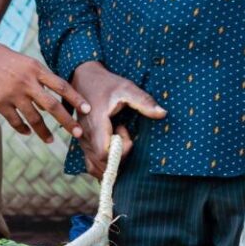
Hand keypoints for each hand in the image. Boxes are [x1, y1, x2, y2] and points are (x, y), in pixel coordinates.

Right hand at [0, 34, 89, 143]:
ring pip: (35, 118)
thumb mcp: (25, 61)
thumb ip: (38, 77)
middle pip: (52, 106)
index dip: (76, 99)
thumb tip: (52, 96)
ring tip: (51, 141)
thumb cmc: (1, 56)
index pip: (61, 86)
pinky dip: (23, 129)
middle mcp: (27, 82)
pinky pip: (16, 121)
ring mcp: (13, 94)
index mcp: (36, 68)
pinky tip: (28, 132)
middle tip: (78, 133)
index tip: (87, 110)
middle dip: (67, 121)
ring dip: (44, 132)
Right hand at [71, 61, 166, 178]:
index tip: (126, 131)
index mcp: (95, 123)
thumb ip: (144, 101)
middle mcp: (85, 136)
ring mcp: (82, 141)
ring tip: (117, 137)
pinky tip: (113, 147)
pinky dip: (104, 163)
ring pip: (96, 167)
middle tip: (123, 131)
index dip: (120, 150)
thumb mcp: (126, 88)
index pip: (104, 154)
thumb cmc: (106, 84)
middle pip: (101, 163)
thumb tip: (163, 113)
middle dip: (119, 154)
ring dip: (112, 159)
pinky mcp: (83, 144)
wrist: (83, 78)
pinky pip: (91, 164)